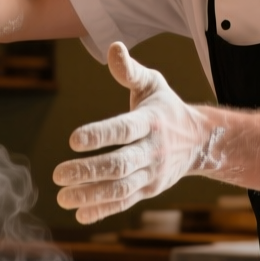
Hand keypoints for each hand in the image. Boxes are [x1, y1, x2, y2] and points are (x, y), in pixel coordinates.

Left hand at [53, 43, 218, 223]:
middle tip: (58, 174)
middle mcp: (152, 151)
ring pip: (120, 189)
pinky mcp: (148, 190)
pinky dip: (103, 210)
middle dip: (88, 171)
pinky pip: (124, 202)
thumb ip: (129, 70)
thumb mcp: (153, 84)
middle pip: (120, 165)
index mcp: (150, 122)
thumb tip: (113, 47)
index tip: (73, 139)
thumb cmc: (167, 108)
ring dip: (90, 195)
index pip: (123, 130)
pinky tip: (79, 213)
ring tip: (62, 197)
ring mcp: (151, 174)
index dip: (99, 135)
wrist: (201, 142)